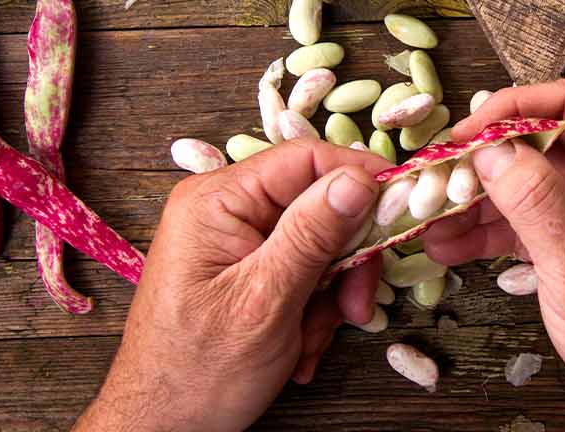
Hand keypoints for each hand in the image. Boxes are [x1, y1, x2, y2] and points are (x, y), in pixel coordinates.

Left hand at [76, 139, 385, 431]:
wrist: (162, 430)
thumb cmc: (196, 373)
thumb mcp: (265, 301)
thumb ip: (312, 234)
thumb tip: (360, 178)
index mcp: (217, 200)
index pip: (306, 159)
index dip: (360, 179)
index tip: (403, 211)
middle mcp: (226, 209)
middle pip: (320, 204)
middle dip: (344, 261)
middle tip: (354, 308)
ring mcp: (236, 241)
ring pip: (320, 244)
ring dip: (330, 297)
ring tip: (310, 342)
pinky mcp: (248, 271)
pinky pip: (304, 272)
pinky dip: (313, 311)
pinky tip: (296, 348)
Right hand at [424, 79, 564, 431]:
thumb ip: (535, 200)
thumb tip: (490, 147)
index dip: (510, 110)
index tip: (461, 134)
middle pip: (542, 142)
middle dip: (483, 160)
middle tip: (431, 178)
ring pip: (529, 182)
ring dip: (477, 199)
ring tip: (426, 218)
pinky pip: (531, 220)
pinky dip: (491, 231)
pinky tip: (447, 245)